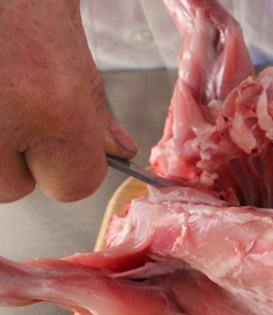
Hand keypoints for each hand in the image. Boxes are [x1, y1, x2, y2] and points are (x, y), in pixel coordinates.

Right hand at [0, 0, 136, 202]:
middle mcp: (4, 120)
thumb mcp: (80, 74)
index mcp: (54, 114)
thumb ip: (97, 124)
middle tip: (20, 114)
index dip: (71, 168)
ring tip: (4, 104)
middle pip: (16, 188)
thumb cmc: (35, 25)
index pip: (73, 188)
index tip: (64, 146)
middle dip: (21, 160)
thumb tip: (119, 154)